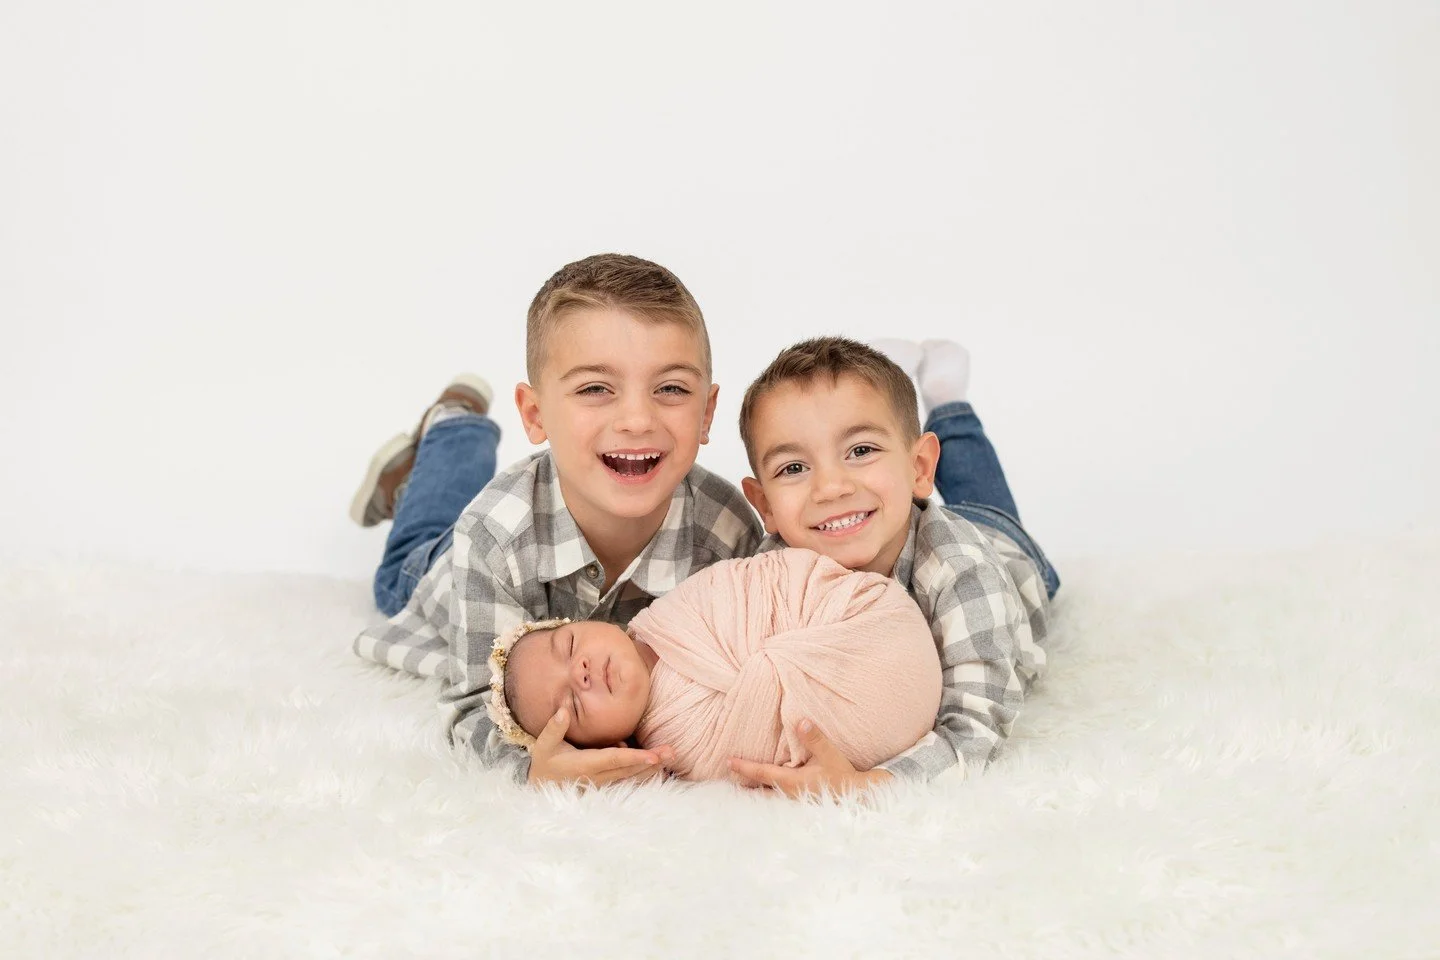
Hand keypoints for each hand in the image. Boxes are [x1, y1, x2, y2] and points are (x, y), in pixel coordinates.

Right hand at [527, 708, 673, 787]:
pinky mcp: (606, 784)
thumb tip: (563, 711)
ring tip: (670, 757)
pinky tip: (660, 767)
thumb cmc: (545, 762)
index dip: (633, 758)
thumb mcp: (544, 744)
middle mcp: (597, 777)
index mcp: (585, 765)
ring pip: (631, 776)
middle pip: (629, 769)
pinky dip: (644, 774)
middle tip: (671, 752)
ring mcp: (603, 783)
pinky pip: (628, 780)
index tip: (652, 756)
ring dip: (652, 768)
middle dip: (651, 761)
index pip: (613, 760)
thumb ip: (554, 728)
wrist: (540, 786)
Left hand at [728, 719, 893, 798]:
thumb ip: (815, 738)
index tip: (728, 762)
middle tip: (724, 778)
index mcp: (792, 782)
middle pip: (757, 791)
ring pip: (765, 798)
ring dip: (751, 791)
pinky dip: (763, 794)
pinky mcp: (798, 805)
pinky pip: (774, 801)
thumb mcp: (830, 754)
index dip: (744, 767)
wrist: (858, 797)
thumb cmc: (842, 775)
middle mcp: (788, 795)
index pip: (762, 773)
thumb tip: (801, 721)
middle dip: (742, 784)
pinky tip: (760, 791)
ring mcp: (792, 803)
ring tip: (736, 786)